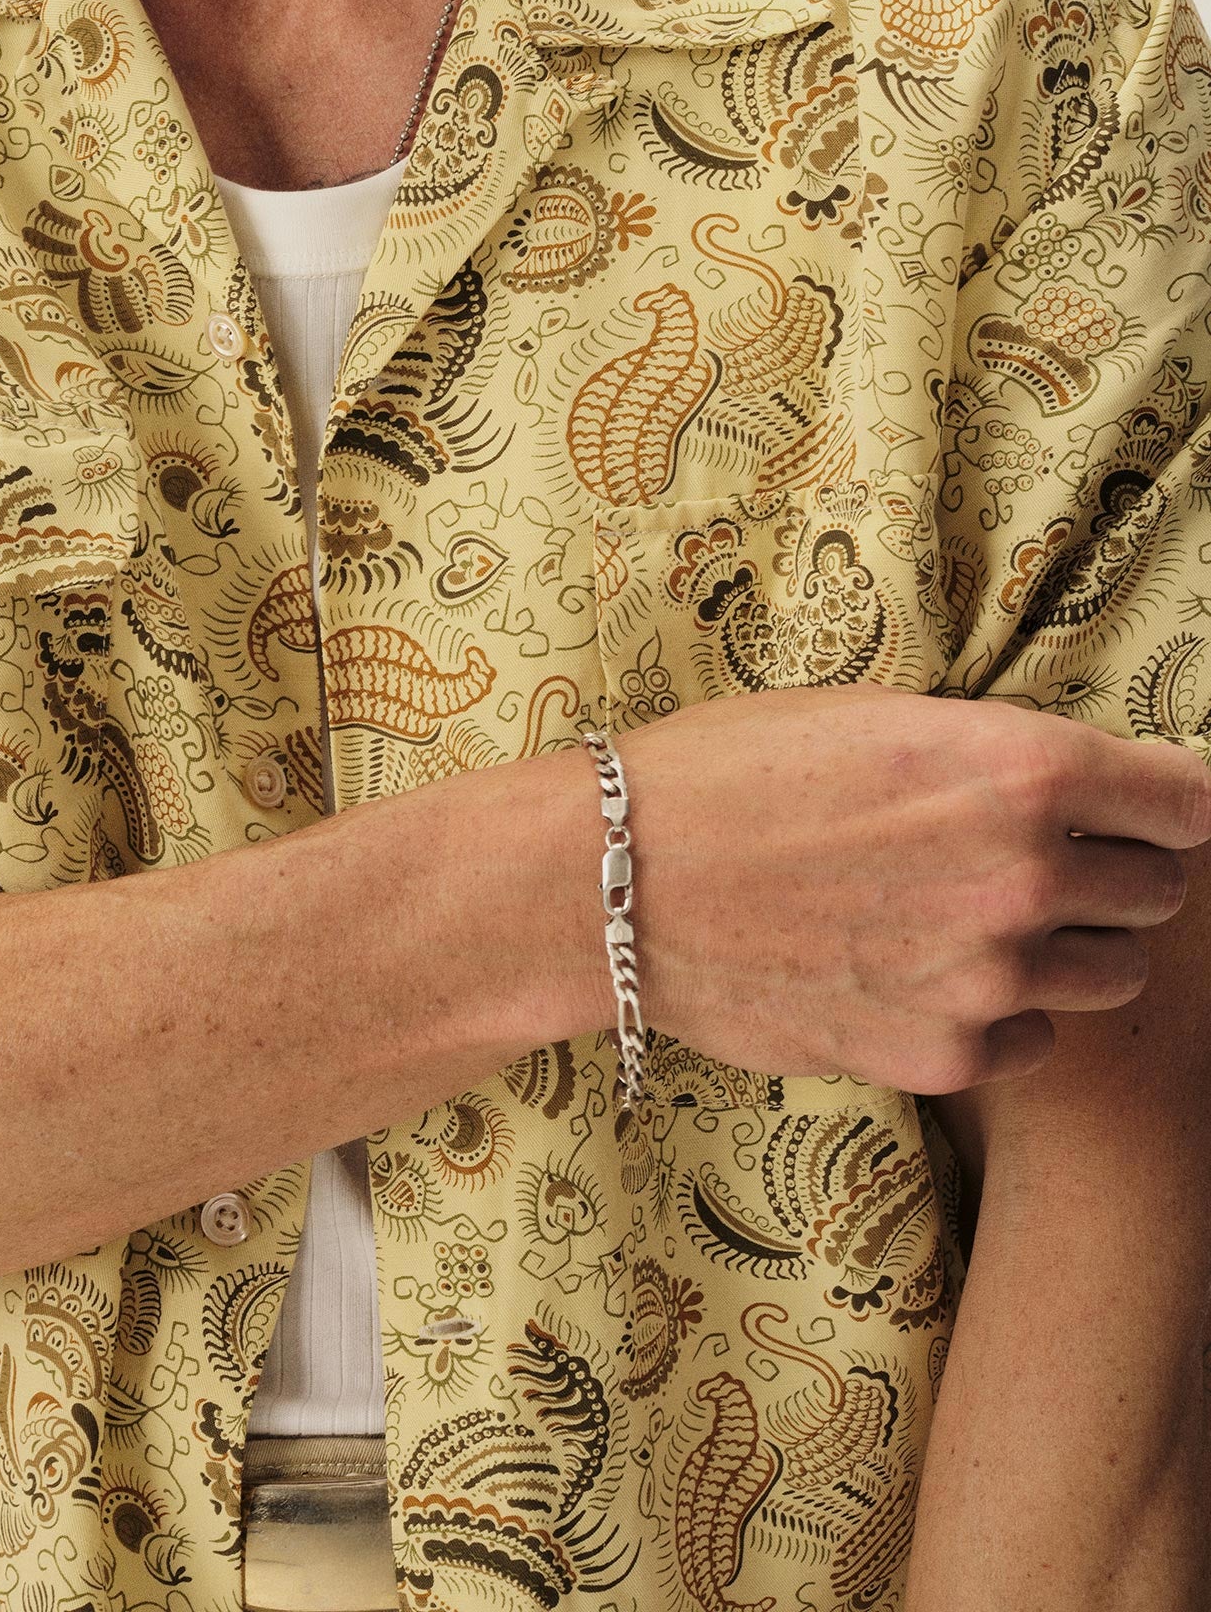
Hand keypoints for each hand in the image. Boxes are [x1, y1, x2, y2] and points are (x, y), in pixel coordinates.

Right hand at [606, 683, 1210, 1091]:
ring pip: (1110, 974)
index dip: (1170, 801)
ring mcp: (989, 976)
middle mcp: (1026, 874)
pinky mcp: (942, 1054)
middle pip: (1158, 890)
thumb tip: (1077, 787)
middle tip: (1036, 855)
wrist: (618, 877)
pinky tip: (923, 972)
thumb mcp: (875, 716)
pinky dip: (999, 1013)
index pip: (1186, 800)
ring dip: (1064, 945)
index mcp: (1018, 766)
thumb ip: (993, 754)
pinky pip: (1032, 1041)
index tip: (1150, 808)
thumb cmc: (730, 772)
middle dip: (1113, 869)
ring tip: (975, 916)